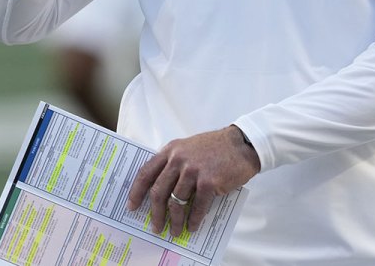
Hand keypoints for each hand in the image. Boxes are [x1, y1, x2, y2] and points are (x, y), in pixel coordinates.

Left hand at [126, 125, 259, 234]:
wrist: (241, 144)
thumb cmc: (215, 148)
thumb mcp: (188, 147)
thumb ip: (173, 162)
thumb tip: (162, 189)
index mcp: (170, 150)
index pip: (146, 173)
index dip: (137, 192)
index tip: (132, 206)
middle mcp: (179, 160)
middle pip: (159, 191)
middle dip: (155, 212)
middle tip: (156, 226)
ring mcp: (193, 170)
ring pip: (177, 201)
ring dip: (175, 220)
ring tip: (175, 230)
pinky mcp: (209, 182)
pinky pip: (197, 206)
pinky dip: (194, 219)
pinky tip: (192, 226)